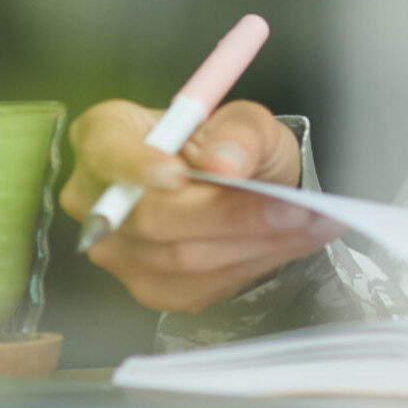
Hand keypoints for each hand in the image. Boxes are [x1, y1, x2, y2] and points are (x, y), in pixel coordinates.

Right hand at [60, 98, 334, 313]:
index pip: (108, 154)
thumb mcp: (245, 121)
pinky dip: (250, 265)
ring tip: (310, 225)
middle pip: (151, 219)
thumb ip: (237, 133)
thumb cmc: (230, 144)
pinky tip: (288, 245)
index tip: (178, 174)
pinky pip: (199, 285)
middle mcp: (97, 199)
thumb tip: (224, 164)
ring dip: (253, 245)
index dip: (138, 167)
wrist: (237, 185)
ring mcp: (118, 250)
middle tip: (294, 209)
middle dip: (229, 216)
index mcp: (106, 137)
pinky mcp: (148, 286)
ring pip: (180, 259)